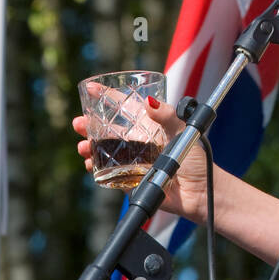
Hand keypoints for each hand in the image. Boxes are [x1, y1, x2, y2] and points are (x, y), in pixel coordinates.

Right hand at [72, 83, 209, 221]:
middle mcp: (138, 143)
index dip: (107, 98)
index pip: (124, 108)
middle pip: (107, 131)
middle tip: (77, 123)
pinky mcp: (130, 181)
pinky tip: (90, 165)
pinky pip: (108, 175)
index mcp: (148, 127)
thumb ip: (168, 115)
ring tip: (82, 147)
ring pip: (104, 152)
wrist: (200, 190)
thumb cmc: (196, 158)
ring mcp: (132, 162)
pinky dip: (96, 170)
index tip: (90, 89)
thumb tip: (149, 102)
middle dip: (89, 125)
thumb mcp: (184, 129)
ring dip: (89, 148)